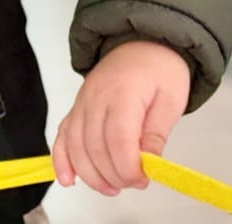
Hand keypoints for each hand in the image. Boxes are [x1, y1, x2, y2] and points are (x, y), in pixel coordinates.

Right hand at [52, 40, 190, 196]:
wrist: (141, 43)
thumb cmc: (159, 70)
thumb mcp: (170, 99)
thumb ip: (157, 133)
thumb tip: (149, 165)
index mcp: (122, 93)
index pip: (118, 138)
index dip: (128, 167)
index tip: (143, 179)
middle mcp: (95, 98)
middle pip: (94, 146)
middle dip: (113, 174)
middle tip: (134, 183)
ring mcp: (82, 103)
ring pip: (75, 145)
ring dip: (90, 174)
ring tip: (111, 188)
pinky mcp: (77, 108)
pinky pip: (62, 135)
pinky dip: (61, 159)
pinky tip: (67, 179)